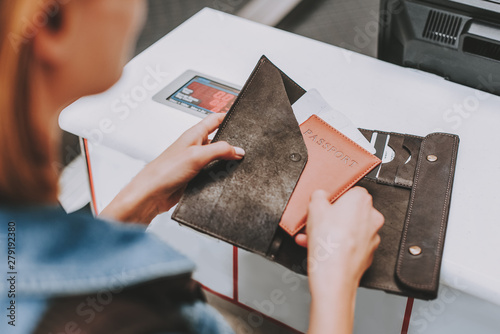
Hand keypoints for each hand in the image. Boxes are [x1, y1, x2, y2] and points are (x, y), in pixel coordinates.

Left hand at [100, 113, 244, 222]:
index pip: (214, 119)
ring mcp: (195, 162)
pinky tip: (223, 178)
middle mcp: (195, 146)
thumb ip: (220, 150)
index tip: (240, 116)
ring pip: (218, 158)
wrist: (152, 194)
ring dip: (225, 162)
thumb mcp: (197, 155)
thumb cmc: (164, 171)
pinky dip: (219, 175)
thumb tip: (238, 150)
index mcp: (194, 134)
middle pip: (219, 139)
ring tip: (233, 164)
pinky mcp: (196, 176)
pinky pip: (213, 173)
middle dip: (231, 143)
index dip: (227, 116)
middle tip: (243, 147)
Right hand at [302, 187, 383, 287]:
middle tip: (315, 223)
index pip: (350, 192)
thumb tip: (320, 196)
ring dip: (331, 233)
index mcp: (361, 200)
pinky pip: (351, 245)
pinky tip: (322, 250)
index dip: (334, 199)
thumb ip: (318, 196)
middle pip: (349, 212)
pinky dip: (338, 246)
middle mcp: (372, 217)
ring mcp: (372, 237)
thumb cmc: (329, 241)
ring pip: (349, 230)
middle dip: (331, 218)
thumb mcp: (314, 207)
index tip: (323, 205)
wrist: (335, 274)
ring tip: (312, 239)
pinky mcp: (368, 254)